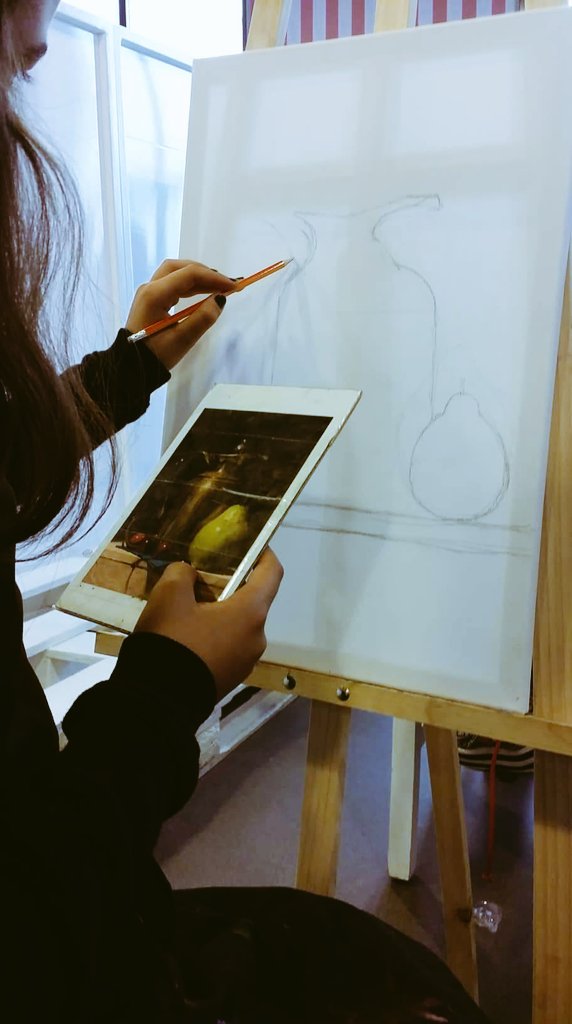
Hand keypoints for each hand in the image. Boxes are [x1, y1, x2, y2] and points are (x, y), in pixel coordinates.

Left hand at [126, 259, 235, 370]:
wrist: (130, 367)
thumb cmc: (155, 355)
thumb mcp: (182, 340)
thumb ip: (203, 318)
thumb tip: (220, 300)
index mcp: (155, 294)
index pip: (189, 275)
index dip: (214, 278)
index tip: (234, 287)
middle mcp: (149, 288)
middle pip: (179, 267)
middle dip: (204, 272)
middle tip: (225, 283)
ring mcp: (148, 293)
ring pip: (175, 274)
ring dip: (197, 277)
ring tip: (217, 287)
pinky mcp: (150, 300)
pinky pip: (171, 284)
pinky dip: (189, 285)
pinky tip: (202, 293)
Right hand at [133, 550, 283, 700]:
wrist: (158, 701)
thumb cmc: (171, 641)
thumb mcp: (169, 595)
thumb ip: (182, 574)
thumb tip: (190, 576)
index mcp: (251, 613)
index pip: (272, 574)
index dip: (265, 555)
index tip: (252, 545)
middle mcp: (257, 637)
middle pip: (252, 601)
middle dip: (231, 586)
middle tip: (202, 576)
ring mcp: (246, 661)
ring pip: (238, 625)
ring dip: (220, 612)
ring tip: (188, 607)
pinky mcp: (231, 678)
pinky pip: (228, 646)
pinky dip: (215, 634)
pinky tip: (187, 635)